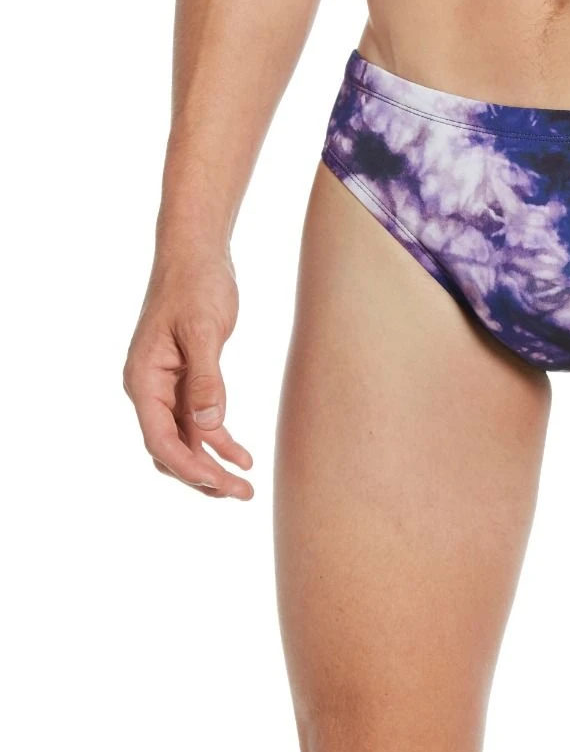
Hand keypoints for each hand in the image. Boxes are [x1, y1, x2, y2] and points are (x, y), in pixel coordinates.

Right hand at [123, 252, 253, 497]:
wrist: (197, 257)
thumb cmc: (197, 286)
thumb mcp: (204, 331)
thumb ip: (206, 379)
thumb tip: (209, 425)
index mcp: (143, 380)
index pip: (160, 439)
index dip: (189, 466)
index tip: (220, 483)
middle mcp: (149, 389)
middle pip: (170, 449)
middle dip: (203, 477)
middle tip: (242, 495)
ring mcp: (166, 388)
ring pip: (185, 441)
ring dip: (212, 466)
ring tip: (244, 487)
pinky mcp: (186, 381)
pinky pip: (199, 423)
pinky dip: (220, 442)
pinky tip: (244, 458)